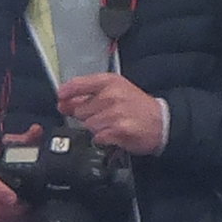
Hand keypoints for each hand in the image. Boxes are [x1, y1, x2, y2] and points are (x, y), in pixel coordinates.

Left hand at [54, 73, 170, 156]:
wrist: (161, 121)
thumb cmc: (137, 106)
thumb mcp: (115, 90)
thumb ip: (88, 95)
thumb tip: (63, 102)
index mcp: (109, 82)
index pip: (78, 84)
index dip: (66, 93)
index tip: (61, 99)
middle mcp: (111, 95)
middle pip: (80, 110)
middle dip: (87, 116)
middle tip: (103, 116)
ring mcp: (115, 113)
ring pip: (88, 125)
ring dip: (97, 129)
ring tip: (112, 125)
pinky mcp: (118, 130)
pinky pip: (98, 137)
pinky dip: (103, 139)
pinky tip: (114, 134)